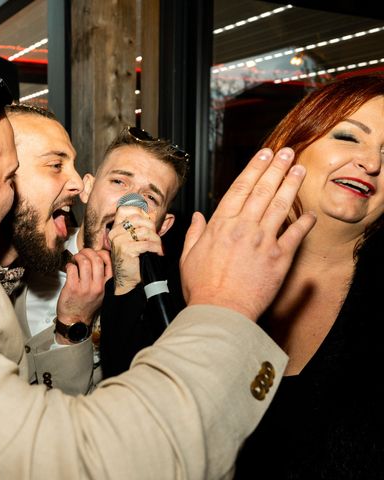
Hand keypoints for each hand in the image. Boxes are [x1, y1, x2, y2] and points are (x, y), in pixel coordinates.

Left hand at [55, 249, 111, 343]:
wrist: (75, 320)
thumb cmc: (86, 305)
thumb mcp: (101, 292)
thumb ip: (101, 277)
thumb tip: (96, 258)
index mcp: (106, 285)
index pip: (109, 262)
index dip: (100, 253)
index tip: (94, 253)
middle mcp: (97, 286)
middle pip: (96, 259)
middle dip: (87, 251)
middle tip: (82, 253)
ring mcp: (85, 287)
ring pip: (84, 262)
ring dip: (77, 257)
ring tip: (75, 260)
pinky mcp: (72, 288)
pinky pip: (72, 268)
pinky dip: (69, 265)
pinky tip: (69, 268)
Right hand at [108, 206, 163, 294]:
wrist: (126, 280)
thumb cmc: (132, 260)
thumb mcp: (132, 240)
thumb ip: (137, 227)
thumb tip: (151, 215)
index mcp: (115, 229)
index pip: (125, 209)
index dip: (140, 213)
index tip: (148, 224)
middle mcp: (115, 233)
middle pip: (139, 219)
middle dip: (152, 228)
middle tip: (155, 239)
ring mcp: (119, 240)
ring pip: (146, 231)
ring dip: (156, 240)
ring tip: (157, 247)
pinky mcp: (126, 249)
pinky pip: (147, 243)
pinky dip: (156, 248)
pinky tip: (157, 253)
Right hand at [180, 147, 315, 321]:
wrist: (220, 311)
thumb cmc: (203, 288)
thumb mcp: (188, 257)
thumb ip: (194, 234)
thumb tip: (198, 218)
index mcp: (220, 225)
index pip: (240, 188)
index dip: (254, 168)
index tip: (263, 154)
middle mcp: (243, 227)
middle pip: (263, 190)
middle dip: (277, 168)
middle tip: (287, 152)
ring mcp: (263, 241)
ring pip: (280, 205)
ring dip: (291, 185)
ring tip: (300, 169)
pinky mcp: (279, 258)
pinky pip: (295, 235)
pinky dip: (304, 223)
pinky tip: (310, 213)